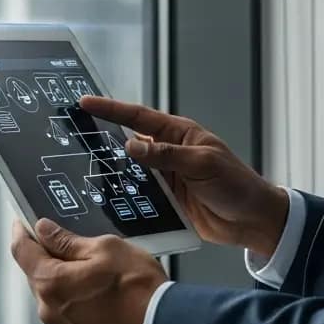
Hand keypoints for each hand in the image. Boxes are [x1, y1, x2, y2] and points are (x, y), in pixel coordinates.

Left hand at [10, 218, 166, 323]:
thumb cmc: (136, 286)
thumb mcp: (105, 248)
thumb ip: (68, 240)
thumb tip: (44, 230)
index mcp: (51, 283)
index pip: (22, 251)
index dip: (21, 231)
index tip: (23, 219)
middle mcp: (49, 309)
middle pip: (36, 273)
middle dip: (46, 254)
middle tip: (65, 237)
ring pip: (52, 292)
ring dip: (62, 276)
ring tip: (91, 263)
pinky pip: (67, 309)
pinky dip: (75, 295)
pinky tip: (99, 288)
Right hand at [78, 96, 288, 257]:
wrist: (251, 220)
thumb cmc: (235, 185)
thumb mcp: (202, 165)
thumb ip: (166, 156)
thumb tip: (131, 144)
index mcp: (179, 134)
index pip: (139, 117)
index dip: (111, 109)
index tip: (86, 102)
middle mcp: (168, 152)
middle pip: (128, 141)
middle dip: (102, 136)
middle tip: (71, 133)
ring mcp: (165, 176)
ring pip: (129, 170)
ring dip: (109, 170)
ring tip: (77, 167)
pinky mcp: (165, 200)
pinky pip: (137, 194)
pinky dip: (121, 195)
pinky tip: (102, 199)